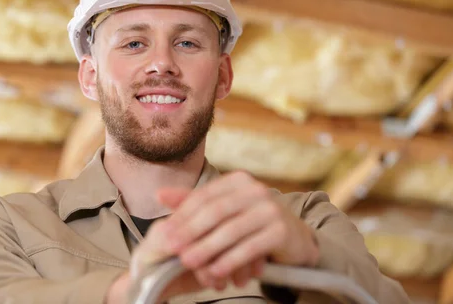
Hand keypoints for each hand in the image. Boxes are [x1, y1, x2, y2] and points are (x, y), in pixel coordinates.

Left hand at [128, 171, 319, 299]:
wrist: (294, 238)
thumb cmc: (251, 223)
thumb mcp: (223, 208)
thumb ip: (192, 202)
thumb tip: (159, 195)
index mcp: (237, 181)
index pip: (204, 196)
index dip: (182, 215)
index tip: (165, 233)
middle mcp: (255, 190)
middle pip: (215, 212)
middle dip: (190, 231)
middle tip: (171, 248)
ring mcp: (270, 208)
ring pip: (231, 230)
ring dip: (207, 248)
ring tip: (189, 262)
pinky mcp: (281, 230)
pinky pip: (250, 247)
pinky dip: (231, 260)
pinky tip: (216, 271)